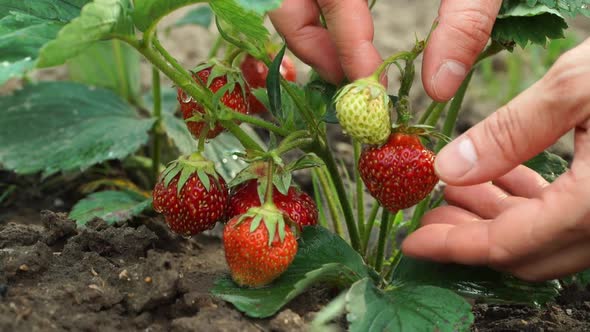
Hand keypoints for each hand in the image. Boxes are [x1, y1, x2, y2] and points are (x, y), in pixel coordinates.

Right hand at [269, 0, 501, 100]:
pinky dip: (317, 16)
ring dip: (312, 36)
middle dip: (314, 48)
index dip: (346, 47)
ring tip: (349, 63)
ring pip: (287, 0)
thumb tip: (441, 85)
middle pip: (286, 4)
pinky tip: (347, 33)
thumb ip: (465, 19)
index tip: (371, 84)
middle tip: (351, 80)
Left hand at [401, 38, 589, 280]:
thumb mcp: (578, 87)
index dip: (453, 246)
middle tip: (426, 215)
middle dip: (466, 236)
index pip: (507, 244)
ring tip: (452, 193)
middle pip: (522, 251)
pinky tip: (500, 178)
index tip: (412, 242)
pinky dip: (525, 204)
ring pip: (543, 238)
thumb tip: (449, 170)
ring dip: (493, 219)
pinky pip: (566, 219)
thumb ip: (510, 133)